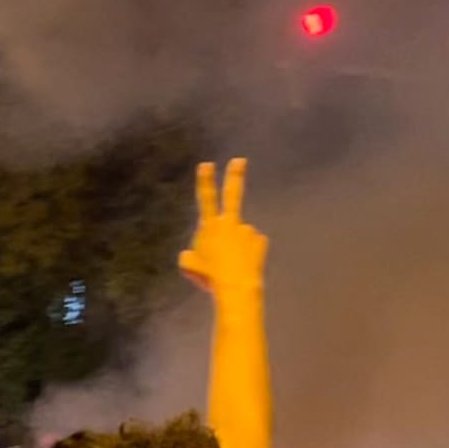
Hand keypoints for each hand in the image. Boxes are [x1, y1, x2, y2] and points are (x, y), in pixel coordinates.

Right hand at [179, 158, 268, 298]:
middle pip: (232, 194)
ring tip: (231, 265)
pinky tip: (243, 265)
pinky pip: (252, 245)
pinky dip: (248, 253)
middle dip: (235, 175)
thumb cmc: (209, 277)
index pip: (206, 198)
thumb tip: (194, 251)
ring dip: (236, 246)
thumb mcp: (189, 265)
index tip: (207, 165)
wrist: (234, 287)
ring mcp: (246, 230)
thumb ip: (190, 253)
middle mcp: (229, 223)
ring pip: (239, 234)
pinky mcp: (259, 240)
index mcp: (209, 226)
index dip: (205, 181)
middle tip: (240, 161)